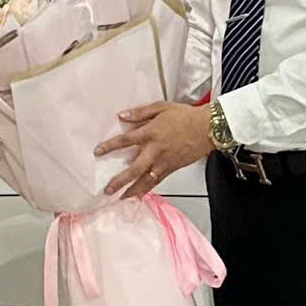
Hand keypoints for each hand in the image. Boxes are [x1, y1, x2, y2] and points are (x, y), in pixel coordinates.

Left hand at [97, 102, 215, 197]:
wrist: (207, 128)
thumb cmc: (185, 116)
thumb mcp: (161, 107)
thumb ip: (140, 112)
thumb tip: (122, 115)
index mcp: (151, 133)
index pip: (125, 141)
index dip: (110, 146)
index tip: (98, 152)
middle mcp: (156, 150)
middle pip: (134, 168)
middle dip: (120, 180)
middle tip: (107, 189)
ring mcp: (164, 162)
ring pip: (146, 180)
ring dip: (132, 190)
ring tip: (120, 198)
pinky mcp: (172, 168)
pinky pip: (157, 181)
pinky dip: (147, 189)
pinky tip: (139, 195)